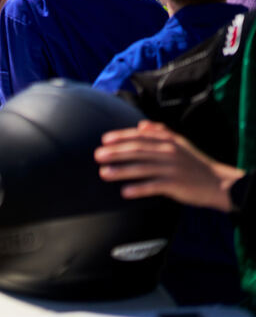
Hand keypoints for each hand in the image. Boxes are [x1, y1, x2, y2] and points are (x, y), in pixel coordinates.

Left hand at [94, 120, 243, 211]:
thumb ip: (160, 132)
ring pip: (142, 168)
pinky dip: (139, 189)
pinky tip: (125, 192)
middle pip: (137, 151)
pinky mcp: (176, 185)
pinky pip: (153, 186)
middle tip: (97, 155)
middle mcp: (168, 152)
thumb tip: (141, 125)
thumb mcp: (180, 143)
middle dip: (115, 153)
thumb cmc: (195, 163)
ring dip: (121, 171)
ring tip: (104, 173)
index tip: (104, 140)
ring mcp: (171, 169)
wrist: (220, 183)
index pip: (140, 137)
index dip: (121, 137)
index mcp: (168, 141)